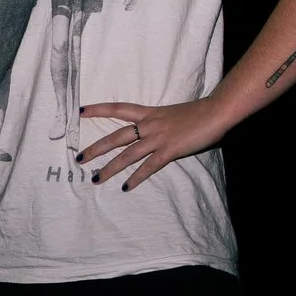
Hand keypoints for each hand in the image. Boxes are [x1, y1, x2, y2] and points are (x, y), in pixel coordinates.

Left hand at [75, 97, 231, 191]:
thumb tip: (155, 134)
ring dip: (110, 168)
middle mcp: (149, 124)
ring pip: (127, 154)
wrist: (216, 111)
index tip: (79, 111)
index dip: (98, 109)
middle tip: (79, 158)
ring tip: (96, 179)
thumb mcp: (173, 114)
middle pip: (116, 136)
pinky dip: (136, 177)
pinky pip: (149, 166)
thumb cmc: (199, 112)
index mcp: (150, 113)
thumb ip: (161, 124)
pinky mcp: (169, 150)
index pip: (118, 108)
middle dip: (96, 147)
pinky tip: (126, 187)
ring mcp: (158, 138)